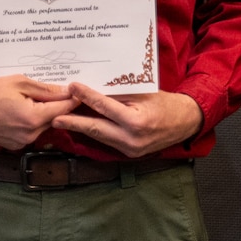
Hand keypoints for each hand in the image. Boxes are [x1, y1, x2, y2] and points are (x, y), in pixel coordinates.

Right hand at [0, 75, 75, 150]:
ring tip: (33, 99)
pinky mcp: (14, 146)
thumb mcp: (19, 83)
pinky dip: (32, 122)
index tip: (80, 92)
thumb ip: (46, 89)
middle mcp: (30, 134)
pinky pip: (32, 132)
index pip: (64, 109)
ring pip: (44, 126)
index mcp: (33, 118)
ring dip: (44, 114)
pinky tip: (22, 110)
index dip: (73, 100)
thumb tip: (67, 92)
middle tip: (58, 91)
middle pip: (55, 119)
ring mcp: (22, 142)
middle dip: (57, 106)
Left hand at [52, 83, 202, 157]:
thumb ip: (119, 94)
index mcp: (136, 121)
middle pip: (95, 128)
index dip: (86, 96)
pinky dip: (94, 132)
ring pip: (99, 136)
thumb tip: (94, 88)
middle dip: (73, 122)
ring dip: (80, 128)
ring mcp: (130, 149)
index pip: (104, 106)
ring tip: (62, 121)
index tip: (72, 87)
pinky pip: (107, 141)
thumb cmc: (166, 103)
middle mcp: (131, 138)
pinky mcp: (129, 153)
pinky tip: (82, 126)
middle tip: (54, 116)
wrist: (185, 122)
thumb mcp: (144, 93)